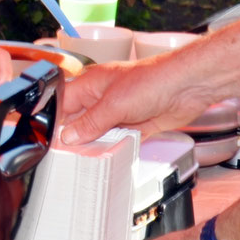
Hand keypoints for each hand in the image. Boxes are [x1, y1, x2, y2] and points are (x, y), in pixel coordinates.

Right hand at [59, 51, 211, 145]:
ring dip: (96, 144)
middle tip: (68, 156)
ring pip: (100, 132)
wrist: (187, 86)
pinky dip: (115, 148)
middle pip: (81, 120)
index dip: (55, 122)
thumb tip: (69, 136)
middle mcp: (104, 97)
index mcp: (91, 84)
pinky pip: (120, 139)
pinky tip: (110, 156)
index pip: (64, 104)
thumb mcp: (113, 104)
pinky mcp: (138, 124)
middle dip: (76, 137)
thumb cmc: (152, 80)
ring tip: (87, 160)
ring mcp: (121, 111)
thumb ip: (90, 122)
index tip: (52, 142)